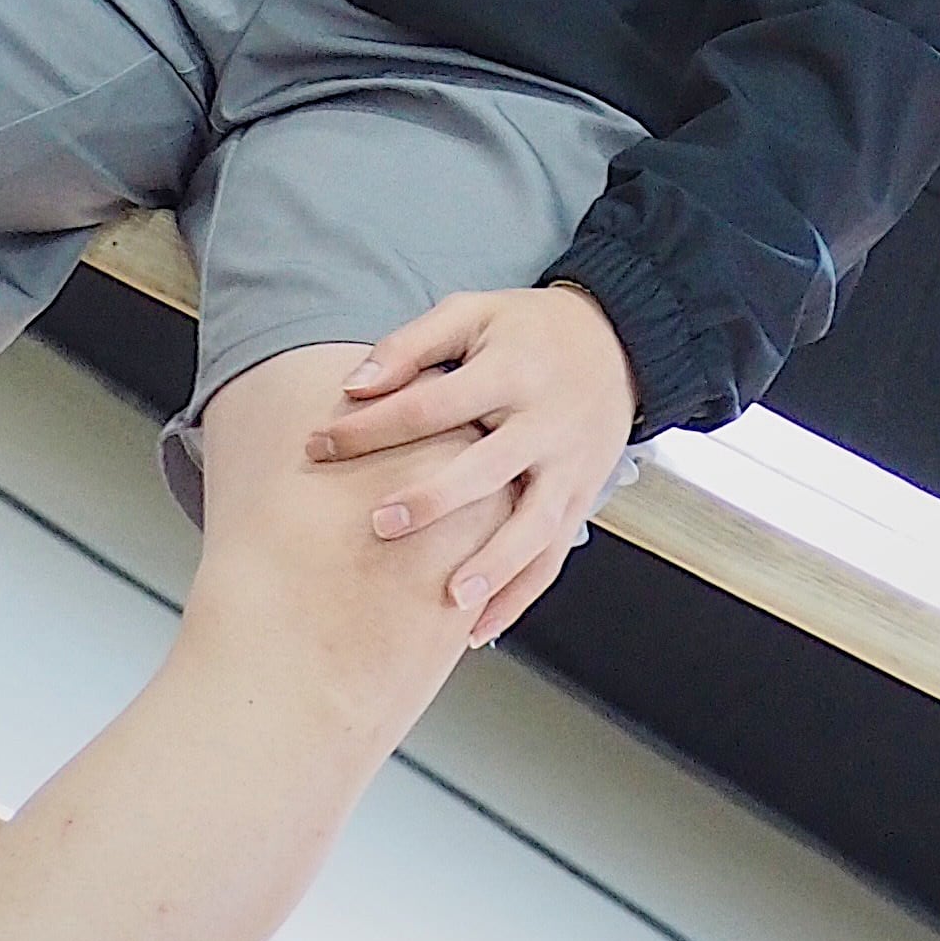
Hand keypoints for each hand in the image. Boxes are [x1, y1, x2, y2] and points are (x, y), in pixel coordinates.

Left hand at [304, 284, 638, 646]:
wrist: (617, 342)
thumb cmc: (528, 329)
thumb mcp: (472, 313)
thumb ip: (412, 344)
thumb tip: (355, 385)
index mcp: (511, 371)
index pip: (433, 404)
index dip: (373, 426)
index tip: (322, 445)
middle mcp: (545, 422)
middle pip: (487, 468)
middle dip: (433, 500)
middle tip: (380, 525)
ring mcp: (569, 467)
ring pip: (534, 525)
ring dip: (494, 565)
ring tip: (450, 598)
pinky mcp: (581, 498)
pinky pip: (553, 557)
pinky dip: (521, 597)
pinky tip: (480, 627)